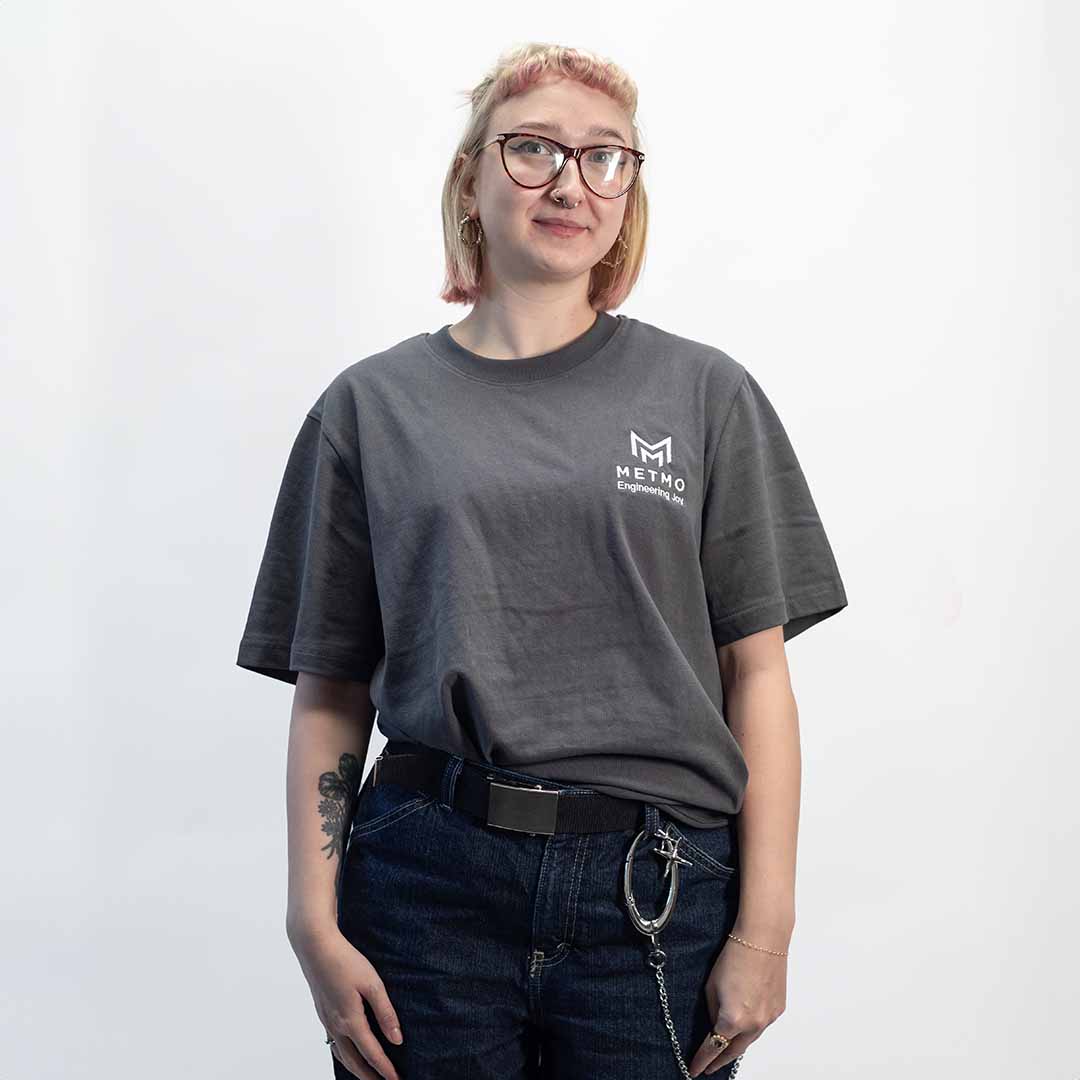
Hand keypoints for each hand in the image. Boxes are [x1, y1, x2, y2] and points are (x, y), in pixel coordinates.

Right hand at [290, 923, 404, 1079]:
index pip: (372, 1053)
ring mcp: (326, 1020)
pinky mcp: (322, 1012)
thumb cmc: (345, 960)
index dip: (386, 1069)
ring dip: (356, 1068)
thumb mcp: (372, 983)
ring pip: (342, 1054)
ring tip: (369, 1075)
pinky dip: (344, 1054)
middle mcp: (336, 1025)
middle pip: (354, 1061)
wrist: (315, 946)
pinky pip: (333, 1042)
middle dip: (370, 1076)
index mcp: (350, 1020)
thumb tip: (397, 1039)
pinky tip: (349, 1051)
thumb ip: (385, 1013)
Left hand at [687, 934, 787, 1076]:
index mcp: (733, 1019)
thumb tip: (715, 1023)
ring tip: (724, 1049)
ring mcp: (769, 1019)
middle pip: (734, 1051)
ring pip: (749, 1039)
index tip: (694, 1070)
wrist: (763, 939)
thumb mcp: (712, 986)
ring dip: (736, 1044)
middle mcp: (753, 1024)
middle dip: (720, 1060)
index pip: (713, 1048)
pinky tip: (744, 1025)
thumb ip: (712, 1010)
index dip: (702, 1060)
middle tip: (708, 1067)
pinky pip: (761, 1025)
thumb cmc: (735, 956)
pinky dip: (751, 1028)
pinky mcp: (778, 1010)